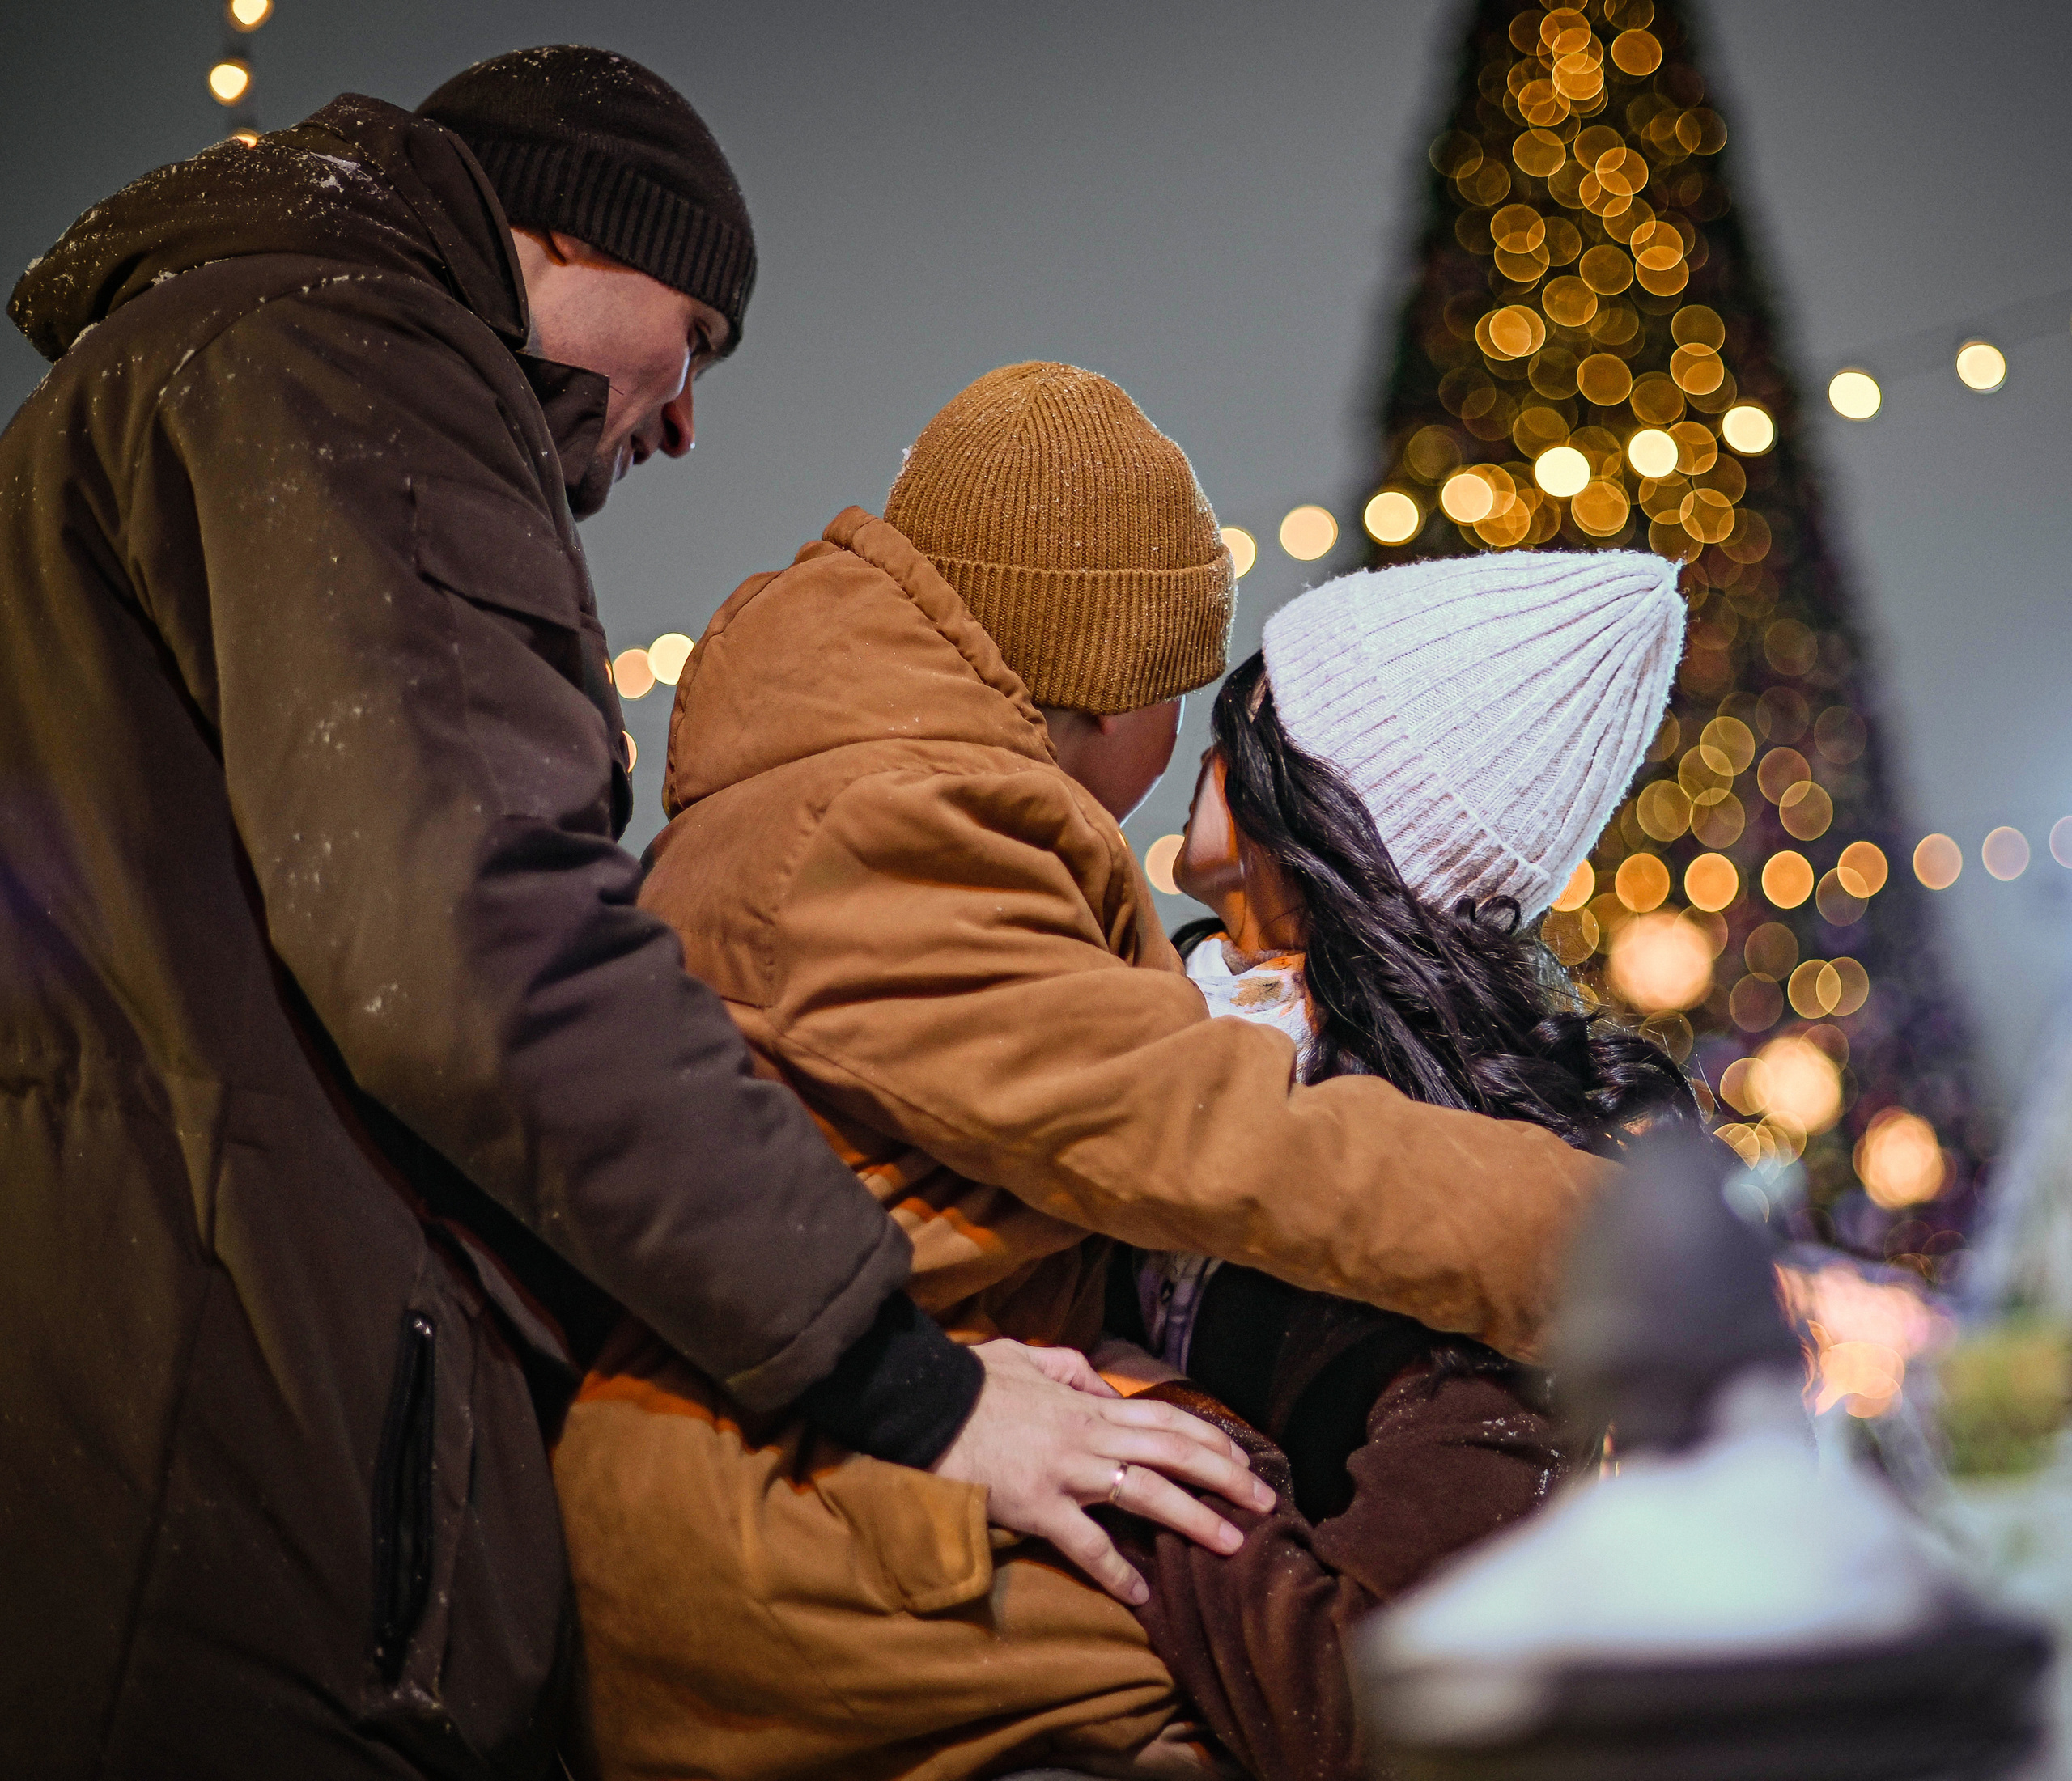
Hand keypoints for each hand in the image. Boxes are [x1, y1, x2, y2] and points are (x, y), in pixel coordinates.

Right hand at [931, 1338, 1273, 1604]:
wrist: (923, 1404)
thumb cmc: (972, 1382)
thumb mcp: (1027, 1357)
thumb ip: (1070, 1369)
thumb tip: (1102, 1387)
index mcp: (1087, 1405)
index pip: (1165, 1419)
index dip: (1209, 1438)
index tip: (1242, 1458)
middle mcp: (1088, 1436)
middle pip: (1174, 1453)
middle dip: (1226, 1476)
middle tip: (1265, 1502)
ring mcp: (1066, 1472)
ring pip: (1147, 1493)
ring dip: (1196, 1520)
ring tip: (1233, 1545)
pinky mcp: (1038, 1505)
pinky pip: (1086, 1544)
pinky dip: (1117, 1572)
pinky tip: (1143, 1596)